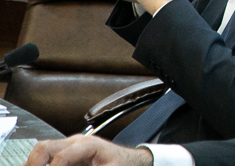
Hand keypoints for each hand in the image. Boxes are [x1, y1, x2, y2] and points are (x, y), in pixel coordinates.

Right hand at [24, 135, 152, 165]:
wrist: (130, 160)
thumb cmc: (122, 164)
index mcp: (87, 145)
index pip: (61, 156)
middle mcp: (76, 142)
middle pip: (45, 146)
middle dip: (34, 163)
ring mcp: (70, 146)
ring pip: (42, 149)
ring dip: (33, 163)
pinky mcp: (67, 153)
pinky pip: (47, 155)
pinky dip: (39, 164)